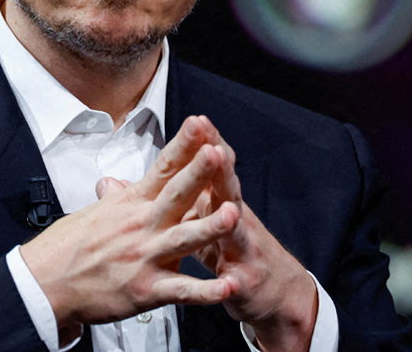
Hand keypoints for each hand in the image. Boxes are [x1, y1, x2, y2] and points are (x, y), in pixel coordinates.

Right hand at [19, 115, 241, 336]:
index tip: (201, 124)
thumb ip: (112, 198)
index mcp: (131, 205)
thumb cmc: (65, 249)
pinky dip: (206, 291)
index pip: (162, 168)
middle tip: (218, 153)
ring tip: (233, 214)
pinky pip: (182, 291)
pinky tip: (228, 285)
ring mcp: (145, 257)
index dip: (184, 145)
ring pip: (183, 239)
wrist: (45, 284)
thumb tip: (112, 183)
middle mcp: (141, 226)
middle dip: (199, 173)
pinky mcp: (146, 290)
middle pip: (176, 195)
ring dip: (209, 227)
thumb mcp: (91, 214)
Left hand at [188, 116, 318, 351]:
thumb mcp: (202, 220)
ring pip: (235, 233)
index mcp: (216, 201)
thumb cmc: (233, 250)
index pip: (210, 168)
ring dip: (230, 220)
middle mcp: (234, 219)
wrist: (277, 290)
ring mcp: (241, 249)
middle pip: (226, 190)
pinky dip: (230, 284)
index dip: (203, 146)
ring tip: (228, 210)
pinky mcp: (243, 282)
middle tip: (213, 148)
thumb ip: (171, 199)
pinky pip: (236, 283)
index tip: (196, 121)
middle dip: (219, 170)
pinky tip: (231, 282)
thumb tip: (134, 182)